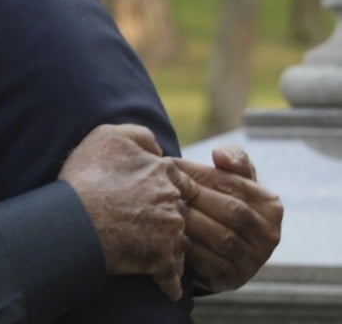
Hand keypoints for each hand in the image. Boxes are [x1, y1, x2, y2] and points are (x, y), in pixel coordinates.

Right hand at [60, 124, 194, 300]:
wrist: (74, 218)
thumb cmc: (87, 177)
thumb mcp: (109, 136)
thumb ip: (140, 136)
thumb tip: (158, 149)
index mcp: (166, 172)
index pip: (182, 182)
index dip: (166, 190)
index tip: (150, 199)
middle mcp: (174, 202)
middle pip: (182, 213)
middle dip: (170, 220)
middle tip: (147, 225)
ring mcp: (171, 233)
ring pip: (180, 245)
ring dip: (169, 250)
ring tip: (148, 254)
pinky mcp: (162, 262)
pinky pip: (173, 278)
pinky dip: (168, 284)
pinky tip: (161, 285)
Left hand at [174, 148, 281, 291]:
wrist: (218, 248)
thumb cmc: (222, 202)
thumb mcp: (233, 179)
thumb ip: (233, 160)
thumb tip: (220, 154)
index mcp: (270, 205)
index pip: (232, 183)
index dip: (198, 173)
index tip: (169, 165)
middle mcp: (269, 234)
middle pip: (229, 210)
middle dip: (193, 197)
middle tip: (162, 187)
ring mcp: (254, 259)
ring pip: (220, 236)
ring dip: (189, 221)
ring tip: (163, 208)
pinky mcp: (233, 278)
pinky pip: (209, 260)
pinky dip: (188, 246)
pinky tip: (169, 234)